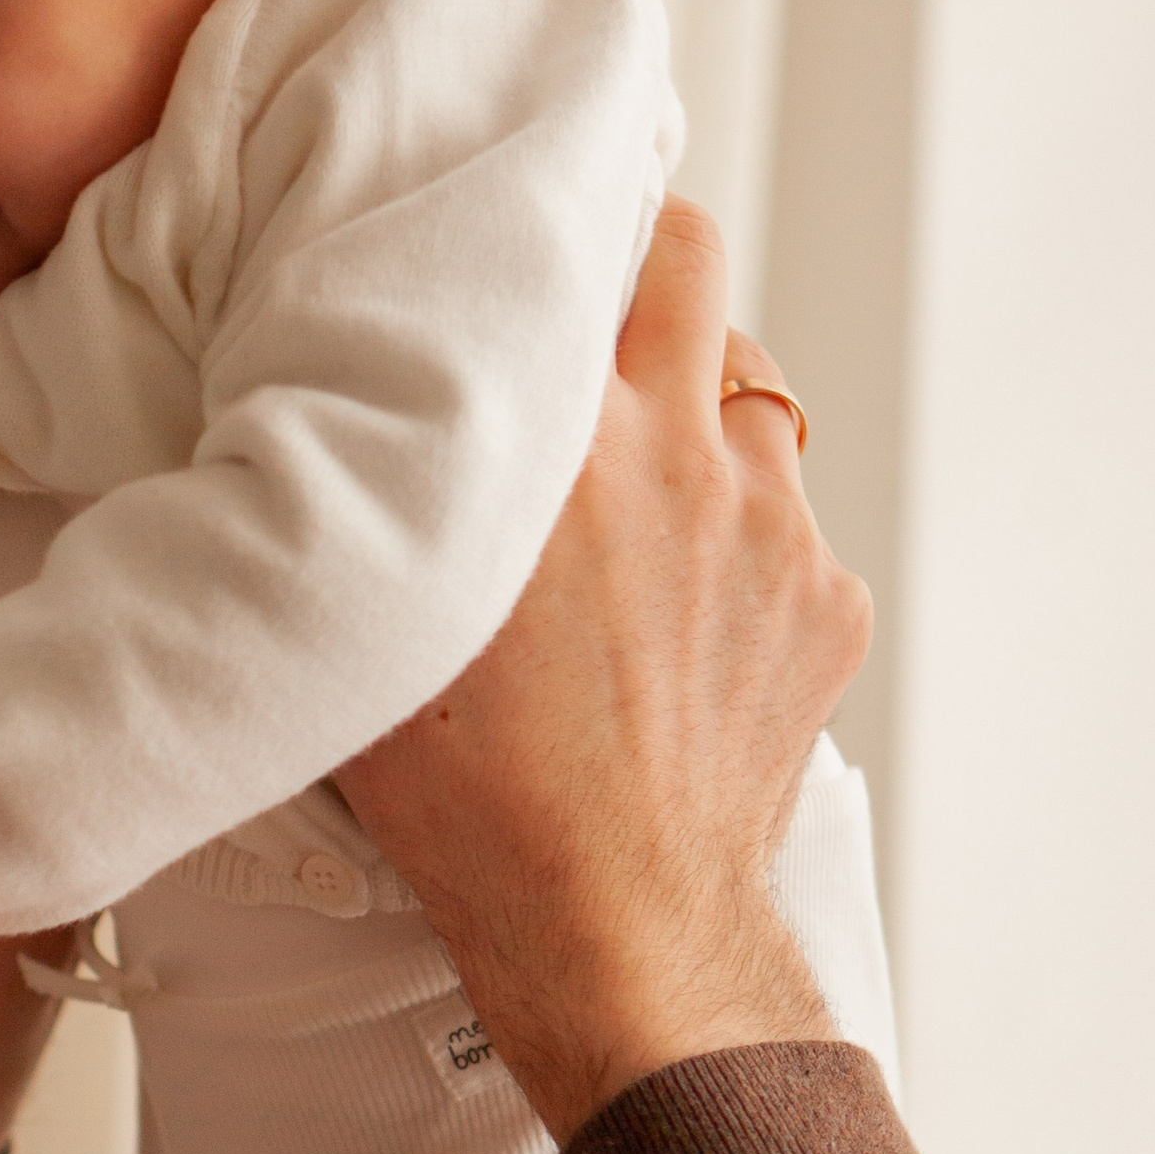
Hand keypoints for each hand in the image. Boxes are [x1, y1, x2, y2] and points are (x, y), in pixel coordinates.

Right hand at [336, 203, 869, 1142]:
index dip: (566, 228)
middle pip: (699, 265)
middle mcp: (686, 456)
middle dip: (651, 274)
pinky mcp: (827, 607)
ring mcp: (775, 531)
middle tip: (596, 326)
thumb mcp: (379, 623)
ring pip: (751, 407)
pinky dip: (742, 560)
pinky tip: (679, 630)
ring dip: (699, 429)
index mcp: (566, 441)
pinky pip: (789, 539)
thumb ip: (376, 496)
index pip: (597, 242)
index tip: (535, 230)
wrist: (613, 926)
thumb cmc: (474, 798)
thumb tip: (327, 421)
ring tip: (637, 508)